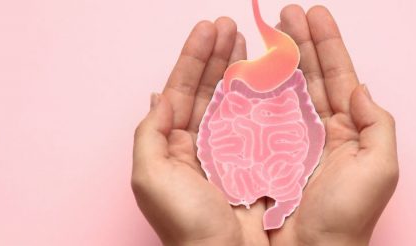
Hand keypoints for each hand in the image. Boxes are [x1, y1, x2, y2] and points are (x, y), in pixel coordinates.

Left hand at [131, 18, 269, 245]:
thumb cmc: (184, 223)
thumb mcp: (149, 175)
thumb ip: (151, 132)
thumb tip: (161, 95)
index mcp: (172, 146)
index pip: (181, 90)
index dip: (193, 58)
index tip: (208, 29)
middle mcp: (199, 145)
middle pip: (208, 88)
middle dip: (217, 55)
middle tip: (230, 25)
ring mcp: (229, 152)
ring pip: (233, 100)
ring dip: (238, 69)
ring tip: (247, 40)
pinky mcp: (255, 162)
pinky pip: (258, 121)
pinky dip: (261, 97)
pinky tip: (266, 76)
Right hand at [267, 5, 398, 245]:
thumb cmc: (348, 218)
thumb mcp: (380, 168)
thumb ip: (378, 123)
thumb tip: (360, 87)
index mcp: (349, 130)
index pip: (339, 76)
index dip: (328, 43)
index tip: (316, 14)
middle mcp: (319, 130)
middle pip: (309, 74)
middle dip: (298, 40)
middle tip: (287, 12)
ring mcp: (289, 140)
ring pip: (282, 87)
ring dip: (275, 56)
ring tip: (266, 28)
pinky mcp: (262, 153)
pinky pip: (257, 113)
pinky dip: (251, 88)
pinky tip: (246, 67)